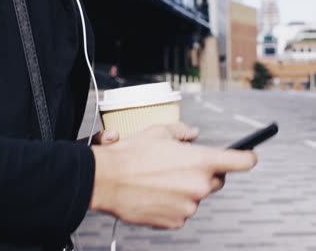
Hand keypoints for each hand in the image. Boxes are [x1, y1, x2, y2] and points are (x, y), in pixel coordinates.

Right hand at [90, 125, 256, 229]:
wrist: (106, 180)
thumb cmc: (130, 155)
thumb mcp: (157, 132)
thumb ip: (182, 131)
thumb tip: (194, 134)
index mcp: (200, 161)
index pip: (241, 161)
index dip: (246, 157)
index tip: (246, 157)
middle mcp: (199, 186)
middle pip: (217, 181)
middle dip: (204, 174)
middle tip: (180, 167)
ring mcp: (188, 207)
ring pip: (196, 197)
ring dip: (184, 190)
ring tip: (159, 181)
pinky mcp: (175, 222)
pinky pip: (182, 212)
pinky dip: (173, 205)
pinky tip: (154, 194)